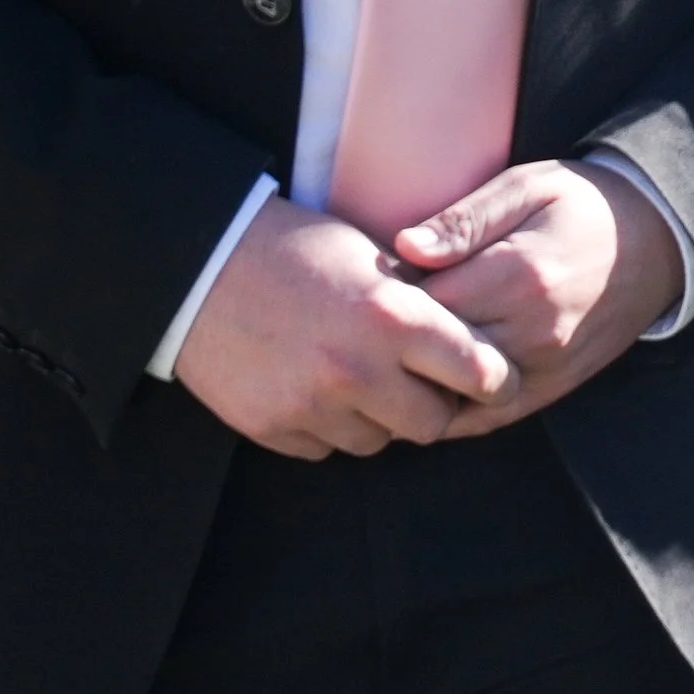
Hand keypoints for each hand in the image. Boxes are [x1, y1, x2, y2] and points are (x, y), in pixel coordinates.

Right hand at [173, 198, 511, 458]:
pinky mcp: (275, 429)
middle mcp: (357, 370)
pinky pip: (326, 447)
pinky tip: (315, 384)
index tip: (491, 375)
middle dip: (435, 404)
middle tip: (422, 381)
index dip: (492, 376)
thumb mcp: (369, 256)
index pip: (480, 372)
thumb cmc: (293, 246)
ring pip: (379, 442)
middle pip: (433, 423)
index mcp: (392, 318)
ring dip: (379, 417)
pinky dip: (330, 425)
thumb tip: (467, 339)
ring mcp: (313, 407)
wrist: (200, 265)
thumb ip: (418, 303)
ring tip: (359, 376)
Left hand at [393, 160, 683, 433]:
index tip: (369, 283)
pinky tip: (421, 393)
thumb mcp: (526, 185)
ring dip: (419, 379)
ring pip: (457, 394)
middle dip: (398, 342)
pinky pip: (490, 418)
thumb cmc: (583, 203)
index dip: (388, 297)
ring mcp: (545, 368)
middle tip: (369, 323)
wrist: (657, 241)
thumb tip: (403, 247)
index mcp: (520, 275)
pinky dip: (451, 412)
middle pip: (436, 354)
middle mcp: (533, 332)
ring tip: (389, 355)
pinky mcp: (554, 389)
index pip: (426, 304)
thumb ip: (464, 219)